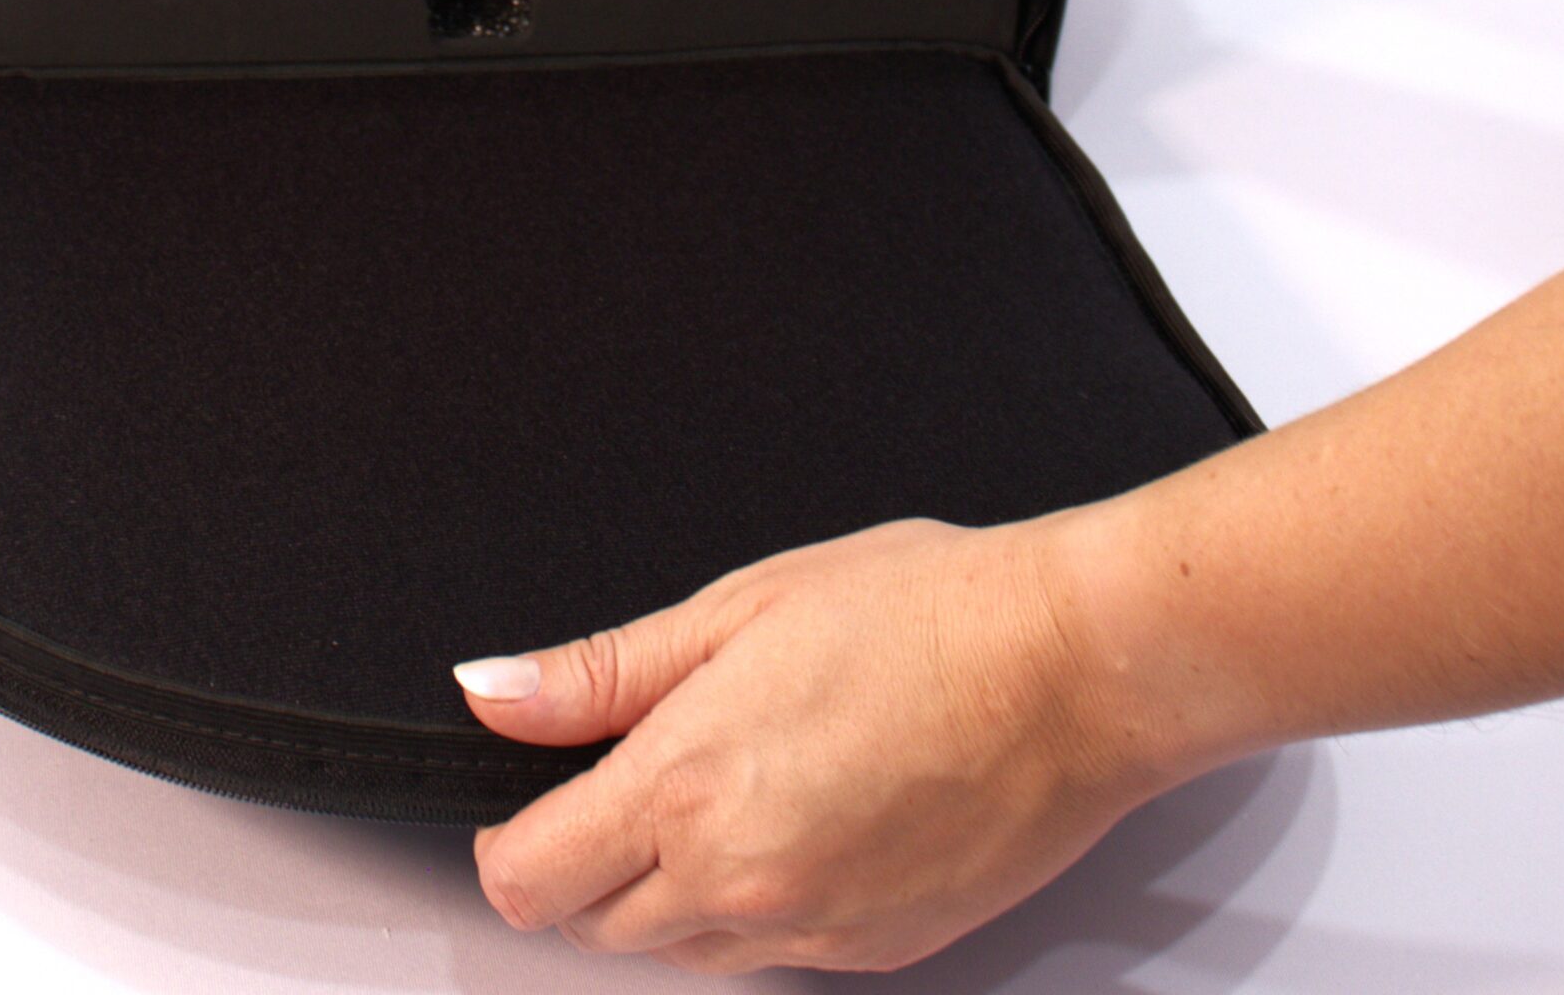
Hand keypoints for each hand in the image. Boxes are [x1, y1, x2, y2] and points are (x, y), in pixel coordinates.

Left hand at [448, 512, 1193, 972]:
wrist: (1069, 666)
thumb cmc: (922, 613)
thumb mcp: (737, 607)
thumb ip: (600, 671)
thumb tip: (494, 692)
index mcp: (688, 791)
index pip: (526, 882)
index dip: (508, 839)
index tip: (531, 798)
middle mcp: (740, 886)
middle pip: (594, 927)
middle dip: (589, 862)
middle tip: (645, 768)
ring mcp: (811, 934)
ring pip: (680, 953)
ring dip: (669, 892)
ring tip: (738, 779)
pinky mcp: (872, 954)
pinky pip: (770, 957)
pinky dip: (756, 906)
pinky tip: (805, 814)